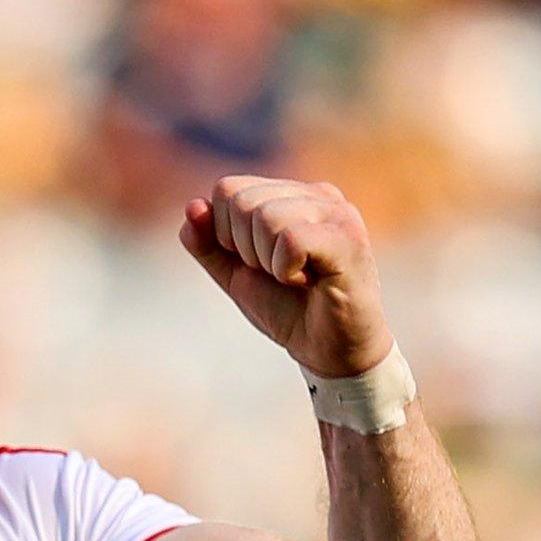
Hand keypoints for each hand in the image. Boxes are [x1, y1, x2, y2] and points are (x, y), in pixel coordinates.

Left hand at [179, 176, 393, 378]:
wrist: (328, 351)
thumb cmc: (288, 309)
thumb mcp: (236, 275)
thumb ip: (208, 244)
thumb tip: (192, 206)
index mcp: (290, 195)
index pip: (227, 189)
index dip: (224, 234)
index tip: (257, 262)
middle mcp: (316, 195)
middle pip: (241, 201)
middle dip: (245, 250)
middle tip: (278, 273)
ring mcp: (336, 212)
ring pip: (265, 217)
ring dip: (267, 262)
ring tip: (295, 278)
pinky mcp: (348, 238)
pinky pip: (291, 239)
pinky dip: (285, 269)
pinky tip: (307, 282)